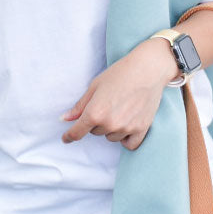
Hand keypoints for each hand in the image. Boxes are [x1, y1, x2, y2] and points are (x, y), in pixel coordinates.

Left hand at [60, 40, 179, 150]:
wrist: (148, 69)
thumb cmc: (120, 73)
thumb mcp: (95, 86)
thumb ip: (80, 106)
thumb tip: (64, 119)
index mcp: (95, 112)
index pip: (77, 132)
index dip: (69, 136)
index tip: (66, 138)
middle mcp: (110, 123)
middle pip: (95, 132)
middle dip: (97, 121)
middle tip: (108, 103)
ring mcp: (126, 128)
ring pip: (111, 137)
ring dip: (111, 128)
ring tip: (120, 109)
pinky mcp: (141, 129)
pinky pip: (129, 144)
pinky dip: (125, 138)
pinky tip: (127, 126)